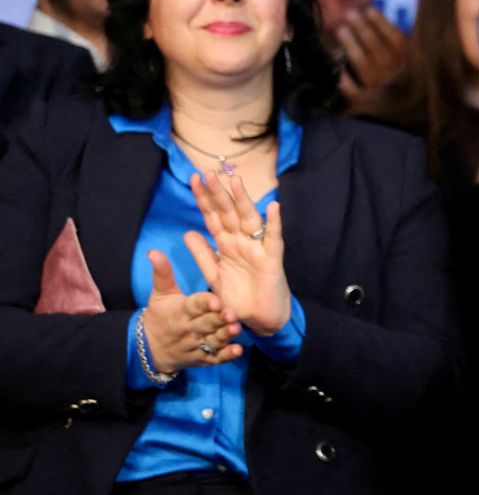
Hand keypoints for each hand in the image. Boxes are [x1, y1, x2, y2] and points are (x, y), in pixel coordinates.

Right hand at [141, 249, 243, 373]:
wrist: (149, 349)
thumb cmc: (159, 316)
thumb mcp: (160, 294)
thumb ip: (162, 273)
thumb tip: (153, 251)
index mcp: (180, 311)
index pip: (193, 306)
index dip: (204, 303)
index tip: (215, 300)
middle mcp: (189, 329)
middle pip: (205, 324)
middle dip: (218, 319)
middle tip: (231, 313)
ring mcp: (196, 345)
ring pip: (212, 341)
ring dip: (224, 336)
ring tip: (236, 329)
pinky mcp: (202, 359)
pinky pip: (214, 359)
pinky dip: (226, 356)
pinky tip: (238, 351)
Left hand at [184, 171, 291, 336]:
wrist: (261, 321)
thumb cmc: (240, 298)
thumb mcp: (214, 277)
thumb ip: (202, 255)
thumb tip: (188, 233)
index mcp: (226, 245)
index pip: (213, 217)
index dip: (204, 199)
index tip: (193, 180)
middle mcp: (242, 242)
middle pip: (228, 214)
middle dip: (218, 194)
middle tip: (209, 174)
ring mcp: (257, 249)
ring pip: (249, 220)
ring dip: (243, 201)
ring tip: (235, 181)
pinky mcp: (272, 260)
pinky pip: (274, 239)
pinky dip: (274, 223)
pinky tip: (273, 207)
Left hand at [336, 6, 407, 104]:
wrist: (381, 102)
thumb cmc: (385, 66)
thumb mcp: (391, 49)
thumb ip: (386, 31)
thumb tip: (371, 5)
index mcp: (403, 60)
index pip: (397, 41)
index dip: (383, 24)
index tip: (369, 9)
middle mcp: (393, 73)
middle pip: (378, 50)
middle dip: (363, 29)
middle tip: (350, 14)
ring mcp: (377, 87)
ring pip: (363, 64)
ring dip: (351, 45)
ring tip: (341, 30)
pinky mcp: (361, 98)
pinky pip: (350, 86)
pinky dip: (342, 75)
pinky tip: (335, 63)